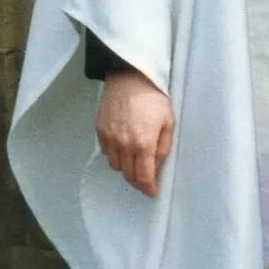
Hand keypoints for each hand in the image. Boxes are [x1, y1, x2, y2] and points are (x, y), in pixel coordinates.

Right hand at [95, 69, 174, 196]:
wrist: (130, 77)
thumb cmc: (154, 97)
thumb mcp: (168, 120)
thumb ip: (163, 146)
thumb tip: (157, 164)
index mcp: (143, 143)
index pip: (143, 176)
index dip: (148, 188)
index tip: (152, 191)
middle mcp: (124, 145)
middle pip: (128, 175)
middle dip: (137, 181)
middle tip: (145, 179)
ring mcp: (109, 138)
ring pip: (115, 166)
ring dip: (125, 167)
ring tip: (134, 160)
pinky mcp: (100, 130)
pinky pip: (106, 152)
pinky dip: (114, 154)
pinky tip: (122, 147)